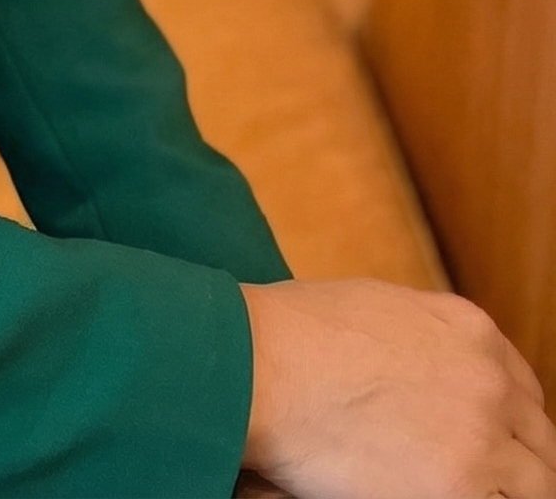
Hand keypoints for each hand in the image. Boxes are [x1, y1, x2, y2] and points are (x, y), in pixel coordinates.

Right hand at [242, 279, 555, 498]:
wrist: (260, 364)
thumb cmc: (292, 333)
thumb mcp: (375, 308)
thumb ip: (422, 339)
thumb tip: (425, 372)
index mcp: (470, 329)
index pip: (523, 390)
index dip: (509, 422)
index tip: (493, 443)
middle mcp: (489, 379)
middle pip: (539, 442)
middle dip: (518, 463)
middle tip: (483, 480)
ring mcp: (482, 436)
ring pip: (537, 486)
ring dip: (508, 492)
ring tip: (463, 492)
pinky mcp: (459, 489)